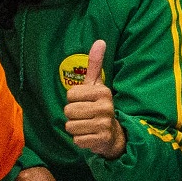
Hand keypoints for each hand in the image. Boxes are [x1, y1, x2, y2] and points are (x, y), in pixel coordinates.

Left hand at [62, 39, 123, 157]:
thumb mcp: (96, 85)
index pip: (70, 95)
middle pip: (69, 111)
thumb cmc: (98, 105)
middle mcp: (106, 107)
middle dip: (72, 115)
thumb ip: (95, 64)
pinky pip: (76, 140)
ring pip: (70, 126)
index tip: (84, 102)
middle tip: (84, 116)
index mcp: (103, 92)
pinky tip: (89, 135)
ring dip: (75, 128)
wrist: (112, 134)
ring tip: (86, 125)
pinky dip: (80, 140)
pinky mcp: (101, 139)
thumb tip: (100, 40)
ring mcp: (104, 124)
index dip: (72, 100)